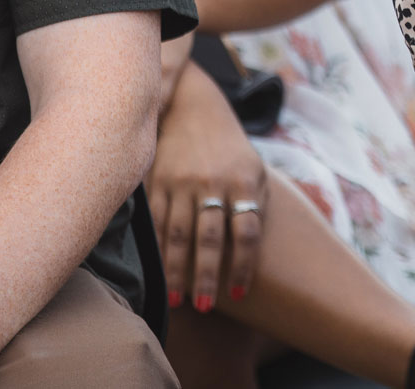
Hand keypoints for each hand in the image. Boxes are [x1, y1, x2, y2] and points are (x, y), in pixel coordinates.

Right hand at [146, 64, 269, 313]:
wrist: (193, 108)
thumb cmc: (231, 150)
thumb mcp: (254, 169)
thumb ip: (256, 205)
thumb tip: (255, 250)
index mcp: (244, 182)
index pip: (247, 231)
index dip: (243, 264)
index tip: (240, 292)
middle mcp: (214, 183)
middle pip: (211, 238)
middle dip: (207, 275)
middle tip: (205, 307)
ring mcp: (183, 182)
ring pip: (180, 235)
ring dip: (177, 271)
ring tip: (178, 300)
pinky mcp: (158, 182)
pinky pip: (158, 223)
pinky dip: (158, 250)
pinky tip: (158, 272)